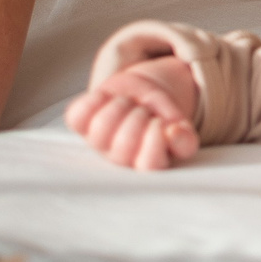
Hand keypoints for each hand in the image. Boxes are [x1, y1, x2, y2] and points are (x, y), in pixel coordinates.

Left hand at [64, 54, 200, 170]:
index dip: (154, 141)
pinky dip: (93, 101)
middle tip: (144, 109)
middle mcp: (119, 158)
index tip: (160, 123)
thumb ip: (184, 139)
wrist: (139, 96)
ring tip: (128, 102)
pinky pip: (77, 116)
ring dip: (118, 107)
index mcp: (146, 162)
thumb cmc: (159, 114)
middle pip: (122, 147)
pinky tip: (106, 97)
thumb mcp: (177, 124)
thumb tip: (174, 132)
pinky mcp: (80, 124)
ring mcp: (97, 142)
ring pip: (99, 131)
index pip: (149, 165)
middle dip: (138, 118)